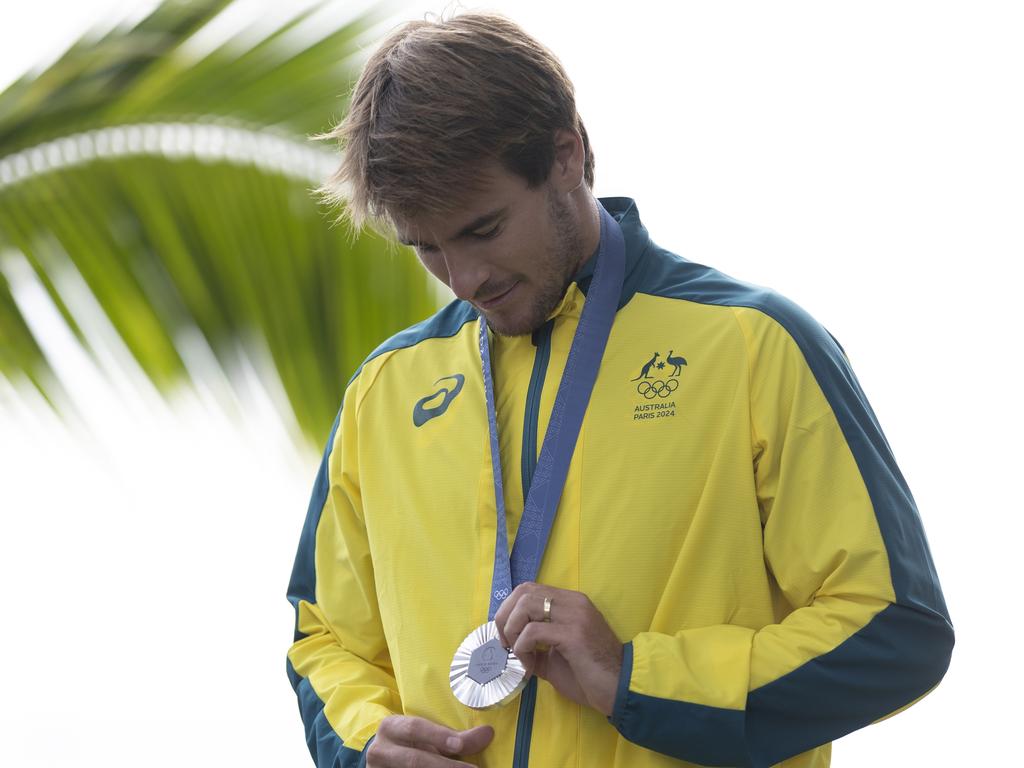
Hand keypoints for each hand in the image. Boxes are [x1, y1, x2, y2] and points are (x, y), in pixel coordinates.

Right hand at [365, 715, 493, 766]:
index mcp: (391, 727)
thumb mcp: (425, 734)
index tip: (459, 746)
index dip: (437, 736)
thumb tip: (487, 733)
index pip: (414, 728)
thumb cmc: (409, 741)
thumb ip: (453, 736)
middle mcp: (381, 750)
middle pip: (414, 760)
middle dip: (446, 767)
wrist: (383, 757)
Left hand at [494, 583, 622, 716]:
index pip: (529, 588)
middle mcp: (573, 602)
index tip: (505, 635)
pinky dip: (522, 648)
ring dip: (513, 631)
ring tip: (519, 655)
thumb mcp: (556, 656)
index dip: (509, 608)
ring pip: (526, 605)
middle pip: (523, 592)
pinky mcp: (574, 634)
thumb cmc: (590, 675)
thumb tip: (510, 645)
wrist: (620, 690)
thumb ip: (535, 645)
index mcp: (570, 602)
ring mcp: (575, 616)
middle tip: (506, 645)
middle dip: (505, 618)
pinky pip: (533, 631)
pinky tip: (530, 666)